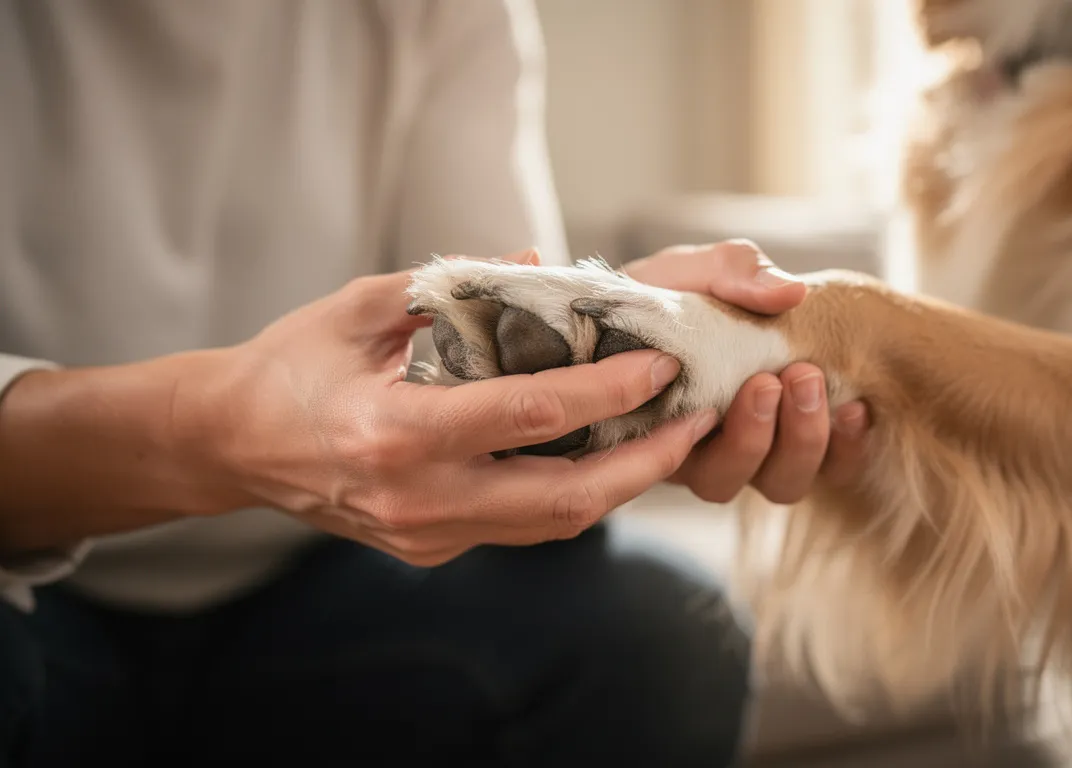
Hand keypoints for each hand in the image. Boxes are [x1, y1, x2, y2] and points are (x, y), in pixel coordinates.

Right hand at [198, 252, 716, 565]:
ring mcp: (428, 534)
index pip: (533, 417)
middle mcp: (421, 499)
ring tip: (670, 437)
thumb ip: (453, 288)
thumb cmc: (289, 366)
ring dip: (621, 484)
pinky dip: (573, 491)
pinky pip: (523, 525)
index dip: (609, 389)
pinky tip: (606, 454)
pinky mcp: (432, 548)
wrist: (228, 445)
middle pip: (567, 500)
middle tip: (698, 420)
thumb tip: (538, 263)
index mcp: (399, 434)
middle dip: (646, 462)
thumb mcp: (361, 308)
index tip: (663, 363)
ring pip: (554, 525)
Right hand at [621, 240, 870, 503]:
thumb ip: (729, 277)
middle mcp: (702, 453)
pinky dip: (847, 447)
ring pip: (779, 484)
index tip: (727, 388)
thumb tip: (790, 293)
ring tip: (810, 380)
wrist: (721, 298)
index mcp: (660, 420)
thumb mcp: (693, 270)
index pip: (673, 456)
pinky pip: (832, 473)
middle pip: (722, 480)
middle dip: (752, 438)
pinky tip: (858, 408)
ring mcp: (759, 457)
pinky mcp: (809, 452)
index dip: (693, 436)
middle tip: (774, 381)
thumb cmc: (686, 289)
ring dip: (800, 441)